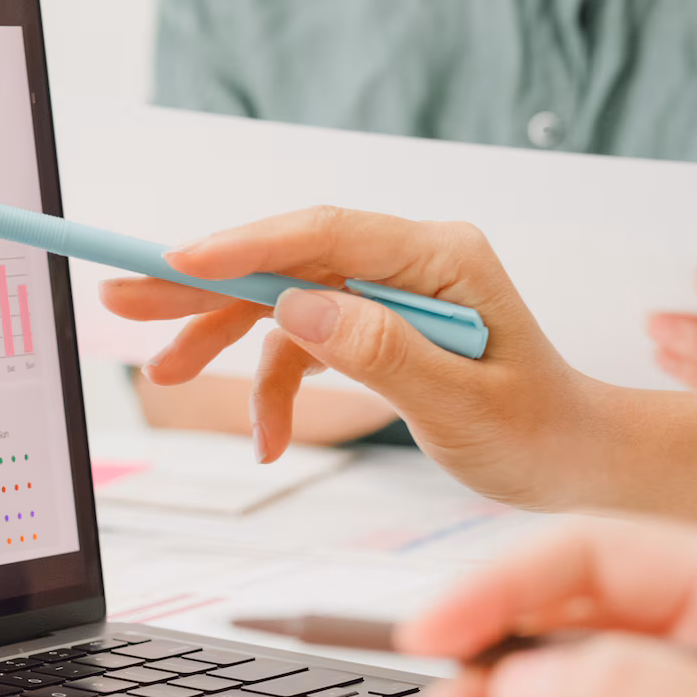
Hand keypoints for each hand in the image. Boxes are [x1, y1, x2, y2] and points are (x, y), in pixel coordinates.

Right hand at [98, 207, 696, 529]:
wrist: (573, 462)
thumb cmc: (536, 432)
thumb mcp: (462, 404)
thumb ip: (381, 352)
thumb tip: (297, 309)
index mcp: (441, 256)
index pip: (326, 235)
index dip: (246, 246)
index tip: (177, 262)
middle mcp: (410, 260)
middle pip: (287, 258)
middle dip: (203, 283)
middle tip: (123, 296)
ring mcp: (389, 290)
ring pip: (282, 299)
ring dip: (224, 340)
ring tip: (165, 375)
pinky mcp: (374, 324)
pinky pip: (302, 343)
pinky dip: (275, 390)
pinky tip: (266, 441)